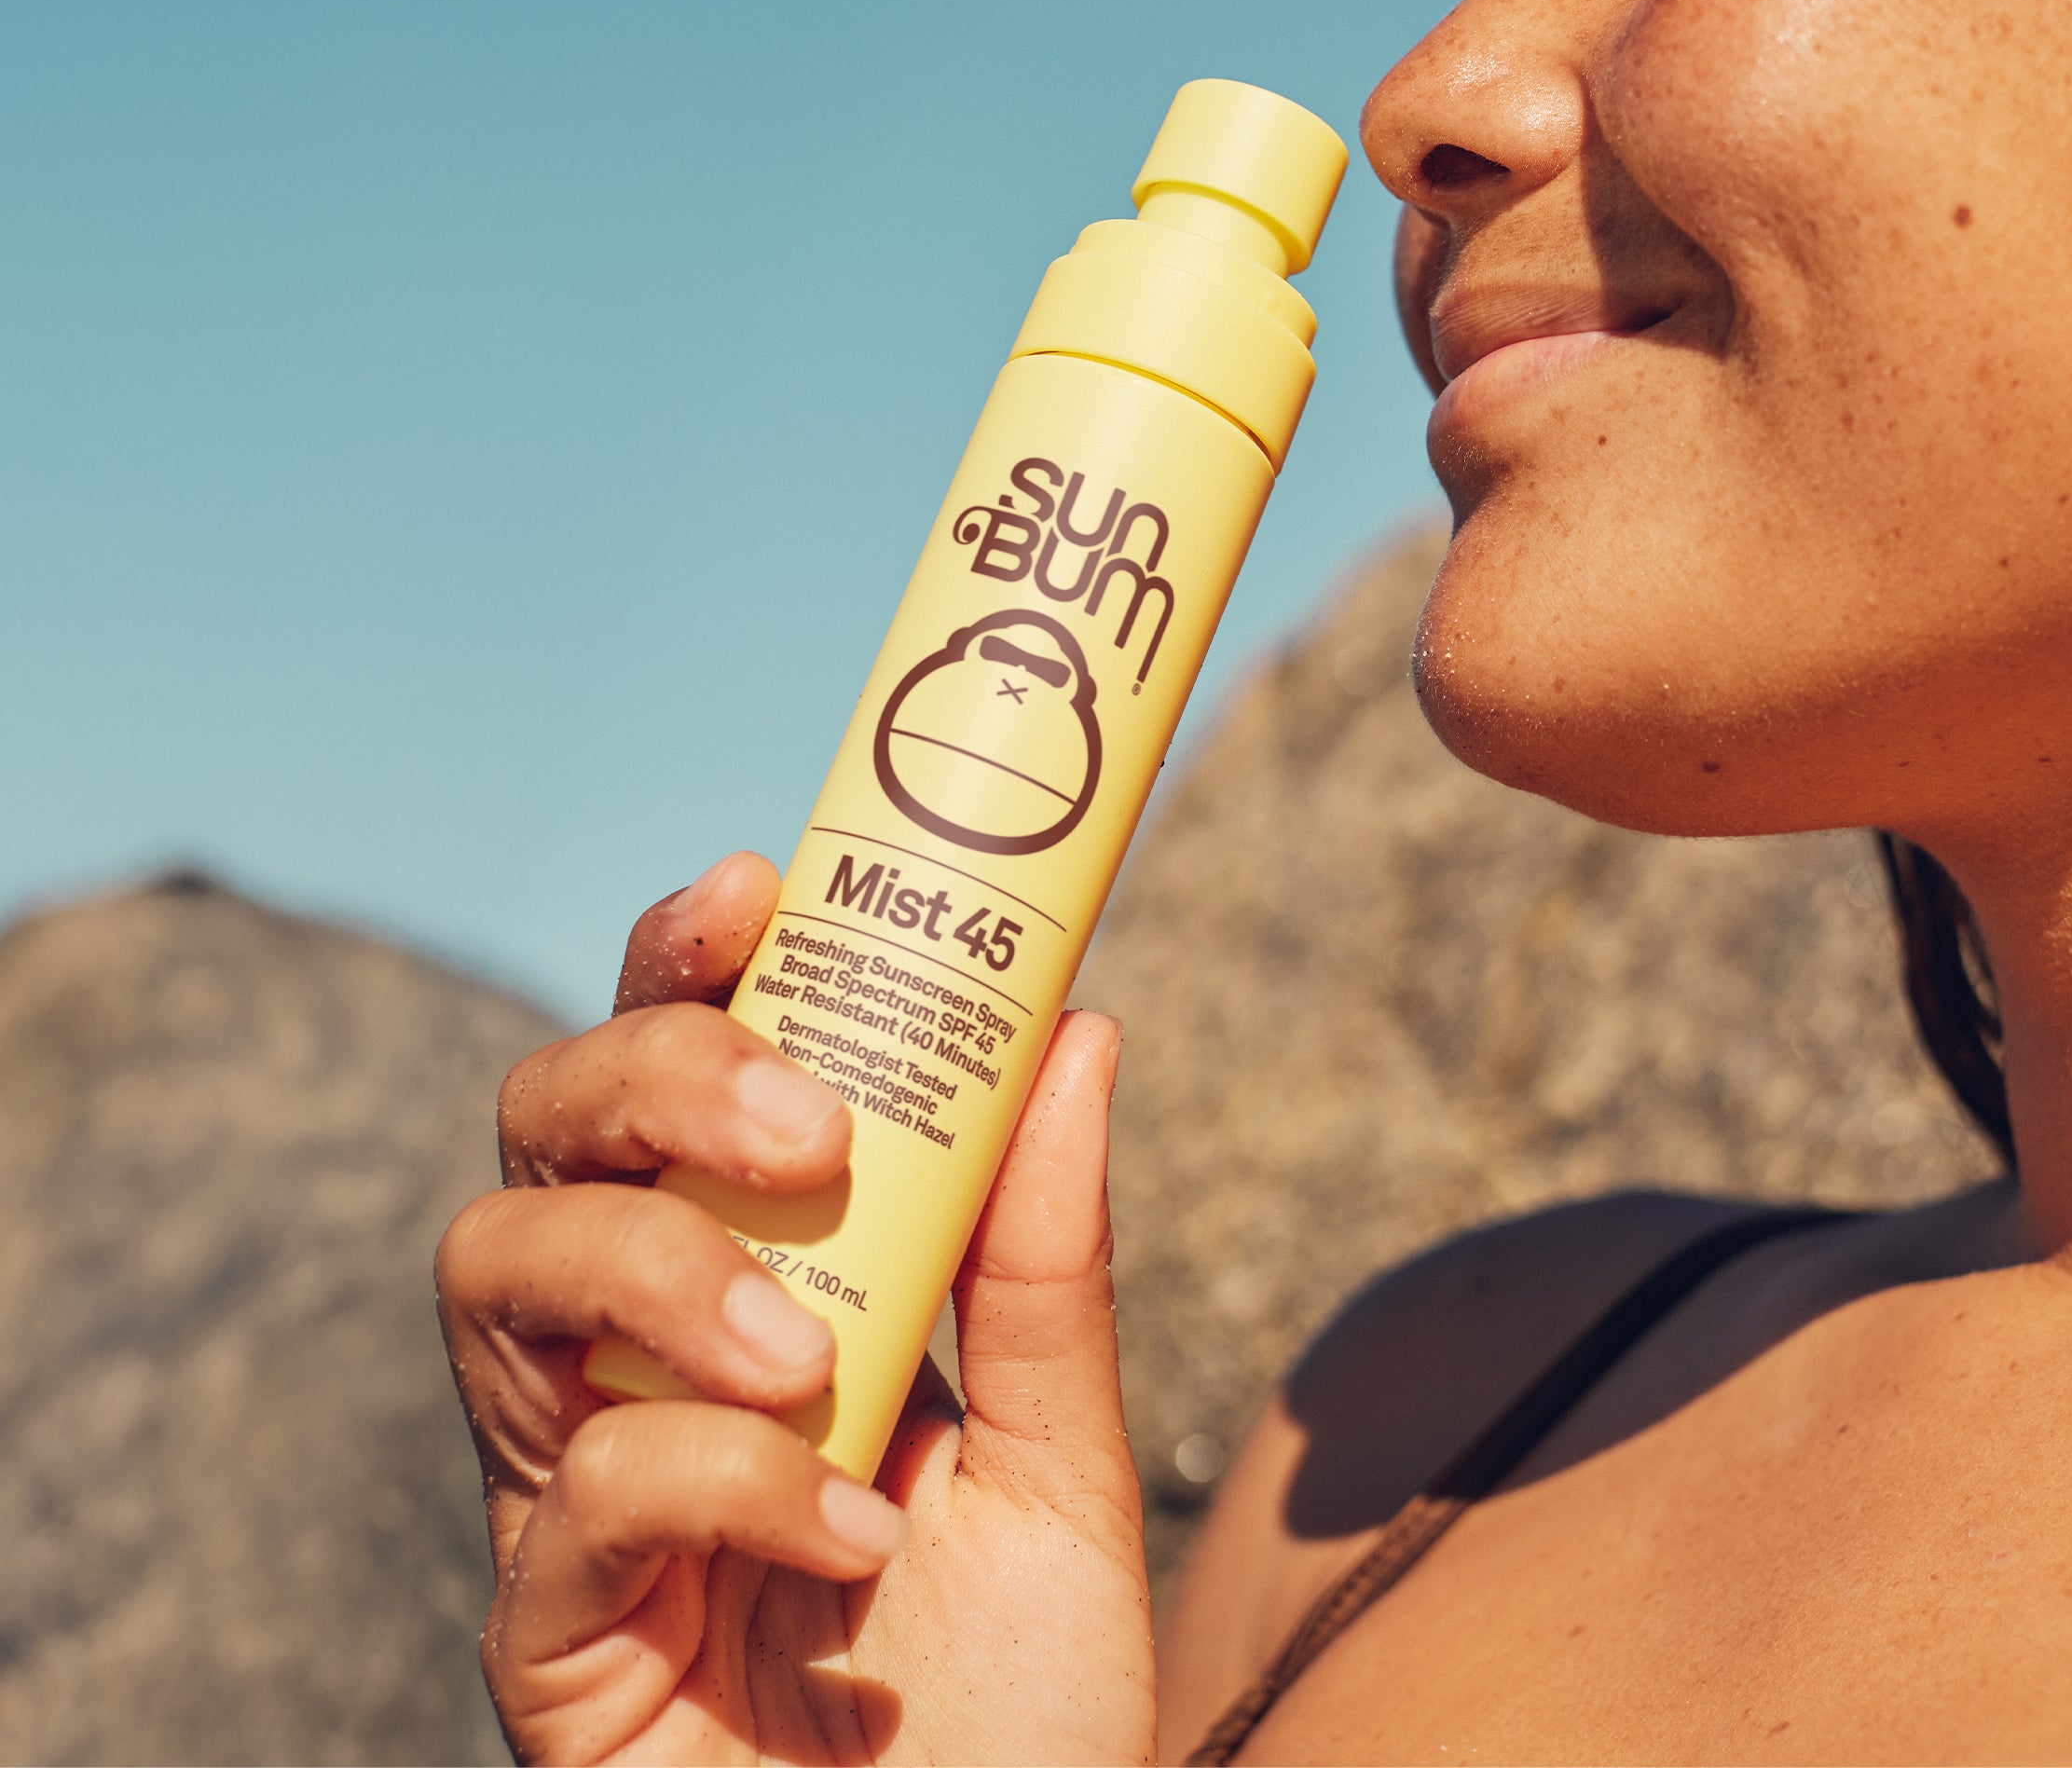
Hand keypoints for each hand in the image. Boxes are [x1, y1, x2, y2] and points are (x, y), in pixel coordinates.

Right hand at [437, 853, 1156, 1763]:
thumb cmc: (1012, 1701)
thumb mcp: (1059, 1455)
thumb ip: (1047, 1262)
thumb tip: (1077, 1030)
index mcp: (741, 1283)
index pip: (661, 1078)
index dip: (677, 964)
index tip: (752, 886)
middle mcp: (630, 1359)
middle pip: (542, 1129)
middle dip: (652, 1076)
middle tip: (802, 1131)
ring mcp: (570, 1490)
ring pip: (494, 1270)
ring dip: (652, 1263)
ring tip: (805, 1353)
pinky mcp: (549, 1633)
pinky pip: (566, 1502)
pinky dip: (716, 1482)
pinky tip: (850, 1534)